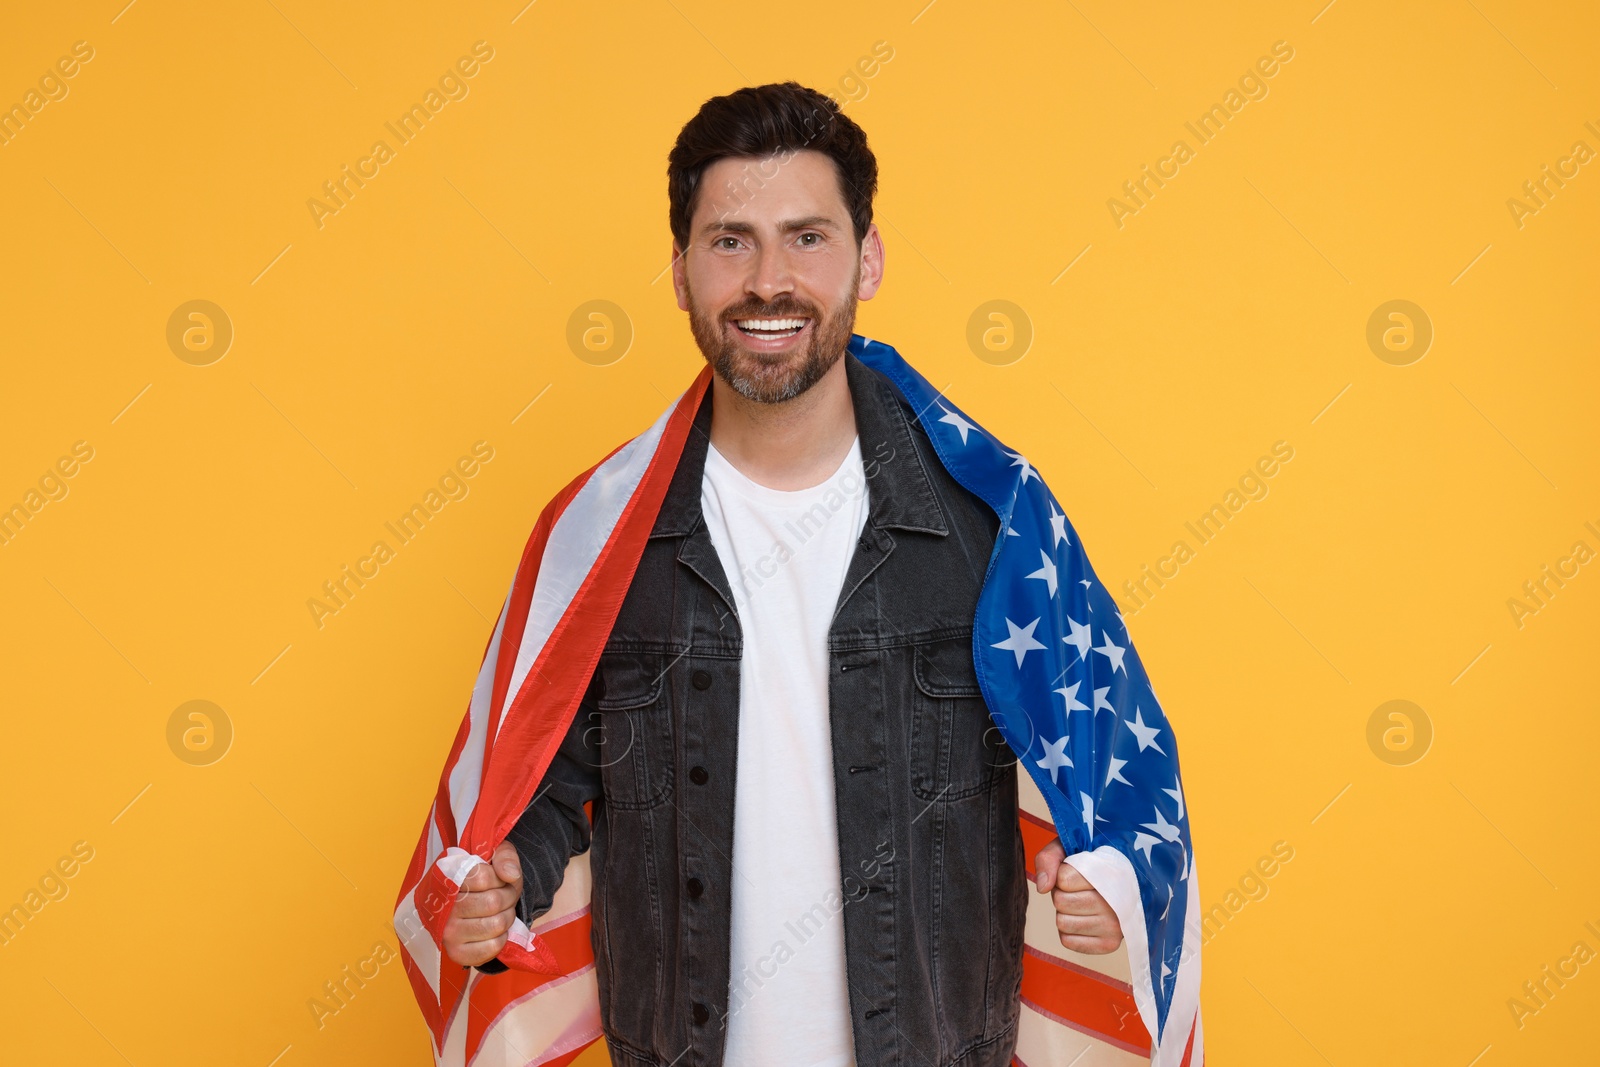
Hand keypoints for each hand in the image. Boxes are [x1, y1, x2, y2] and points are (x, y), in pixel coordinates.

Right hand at [442, 840, 522, 966]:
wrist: (470, 902)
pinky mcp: (456, 953)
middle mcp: (443, 907)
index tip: (499, 879)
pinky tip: (493, 930)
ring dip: (507, 917)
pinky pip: (492, 947)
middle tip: (504, 895)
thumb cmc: (483, 876)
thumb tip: (510, 875)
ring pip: (496, 925)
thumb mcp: (494, 854)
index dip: (500, 878)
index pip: (482, 877)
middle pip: (493, 902)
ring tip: (500, 911)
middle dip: (509, 897)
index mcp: (447, 878)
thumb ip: (504, 857)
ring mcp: (447, 932)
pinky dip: (501, 938)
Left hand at [1034, 838, 1123, 953]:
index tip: (1077, 872)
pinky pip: (1067, 941)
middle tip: (1079, 890)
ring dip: (1066, 912)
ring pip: (1062, 922)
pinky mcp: (1109, 945)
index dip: (1062, 874)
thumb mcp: (1068, 850)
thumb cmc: (1091, 866)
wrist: (1124, 885)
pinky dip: (1069, 931)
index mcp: (1111, 874)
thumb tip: (1042, 887)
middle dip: (1063, 893)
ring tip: (1082, 903)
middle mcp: (1116, 902)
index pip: (1063, 878)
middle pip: (1061, 901)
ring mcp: (1115, 926)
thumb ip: (1049, 859)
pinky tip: (1084, 919)